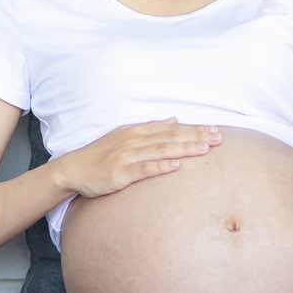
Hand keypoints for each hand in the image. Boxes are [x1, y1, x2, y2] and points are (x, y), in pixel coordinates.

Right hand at [53, 118, 221, 197]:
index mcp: (137, 131)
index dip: (193, 129)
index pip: (171, 129)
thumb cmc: (101, 155)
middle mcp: (133, 140)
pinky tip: (175, 167)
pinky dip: (159, 167)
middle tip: (218, 139)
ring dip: (182, 149)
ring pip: (160, 151)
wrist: (74, 169)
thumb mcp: (125, 136)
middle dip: (195, 137)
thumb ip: (151, 128)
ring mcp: (126, 156)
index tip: (215, 131)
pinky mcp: (119, 173)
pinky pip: (142, 169)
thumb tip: (174, 120)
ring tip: (203, 150)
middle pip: (170, 138)